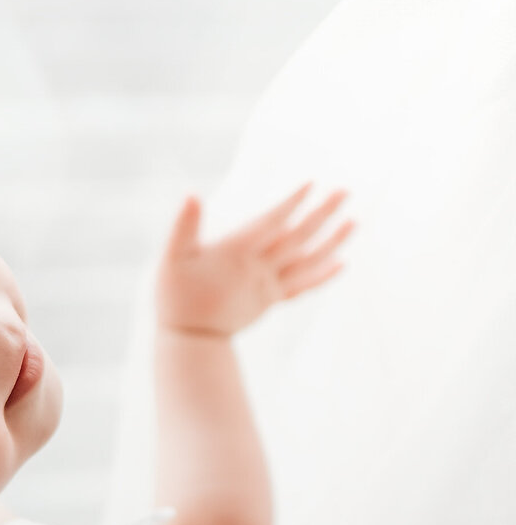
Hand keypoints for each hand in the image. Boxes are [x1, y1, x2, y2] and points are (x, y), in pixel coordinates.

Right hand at [156, 185, 352, 337]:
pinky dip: (323, 276)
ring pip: (307, 262)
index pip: (270, 224)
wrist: (190, 339)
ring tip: (354, 221)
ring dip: (333, 241)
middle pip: (297, 238)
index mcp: (236, 254)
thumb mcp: (171, 259)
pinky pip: (303, 287)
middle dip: (322, 214)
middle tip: (345, 191)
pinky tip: (342, 263)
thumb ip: (183, 226)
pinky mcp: (271, 300)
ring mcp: (268, 286)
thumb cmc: (176, 296)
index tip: (311, 184)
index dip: (290, 204)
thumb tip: (191, 194)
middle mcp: (258, 269)